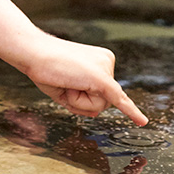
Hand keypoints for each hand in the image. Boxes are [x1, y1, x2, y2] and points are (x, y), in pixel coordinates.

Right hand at [24, 34, 147, 125]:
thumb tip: (96, 112)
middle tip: (63, 82)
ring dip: (78, 100)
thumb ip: (82, 102)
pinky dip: (131, 112)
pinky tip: (142, 122)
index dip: (83, 93)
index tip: (75, 81)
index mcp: (99, 62)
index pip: (98, 91)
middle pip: (101, 99)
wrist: (32, 52)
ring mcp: (106, 68)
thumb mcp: (64, 88)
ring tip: (65, 81)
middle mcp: (107, 62)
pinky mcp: (101, 78)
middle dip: (80, 100)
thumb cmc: (43, 67)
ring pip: (99, 104)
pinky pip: (119, 100)